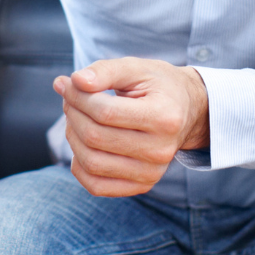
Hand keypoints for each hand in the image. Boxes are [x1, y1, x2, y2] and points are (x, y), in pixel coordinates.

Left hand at [55, 57, 210, 197]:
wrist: (187, 112)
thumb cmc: (158, 86)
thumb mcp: (136, 68)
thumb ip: (106, 71)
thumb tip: (75, 81)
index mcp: (164, 116)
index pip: (105, 112)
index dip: (78, 96)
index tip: (68, 83)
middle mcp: (161, 150)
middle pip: (95, 137)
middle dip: (72, 113)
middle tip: (70, 98)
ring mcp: (152, 172)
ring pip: (91, 162)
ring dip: (72, 136)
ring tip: (75, 117)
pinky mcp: (142, 186)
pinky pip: (96, 186)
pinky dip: (79, 165)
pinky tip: (82, 142)